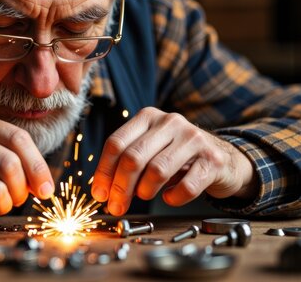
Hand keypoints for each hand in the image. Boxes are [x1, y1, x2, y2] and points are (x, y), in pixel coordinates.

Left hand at [91, 107, 257, 214]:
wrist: (224, 157)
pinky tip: (170, 197)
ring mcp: (193, 139)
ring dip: (145, 191)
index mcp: (148, 117)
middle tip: (117, 206)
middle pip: (133, 157)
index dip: (104, 171)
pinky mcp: (213, 160)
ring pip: (157, 170)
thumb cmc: (178, 156)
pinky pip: (186, 186)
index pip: (116, 143)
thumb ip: (126, 162)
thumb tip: (102, 190)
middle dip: (120, 187)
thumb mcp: (150, 148)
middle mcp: (170, 122)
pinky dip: (173, 198)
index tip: (100, 193)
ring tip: (145, 195)